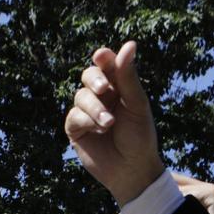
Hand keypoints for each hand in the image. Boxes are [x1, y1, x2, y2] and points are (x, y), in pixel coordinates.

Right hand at [63, 42, 164, 204]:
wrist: (132, 169)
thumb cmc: (139, 136)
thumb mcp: (136, 104)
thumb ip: (128, 76)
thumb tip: (129, 44)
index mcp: (119, 87)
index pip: (107, 64)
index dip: (103, 58)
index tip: (102, 56)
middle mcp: (101, 97)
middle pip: (89, 76)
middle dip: (95, 80)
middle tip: (106, 89)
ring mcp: (87, 112)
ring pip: (81, 96)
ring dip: (96, 108)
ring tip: (110, 123)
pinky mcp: (76, 129)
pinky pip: (74, 115)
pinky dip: (87, 120)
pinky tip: (100, 130)